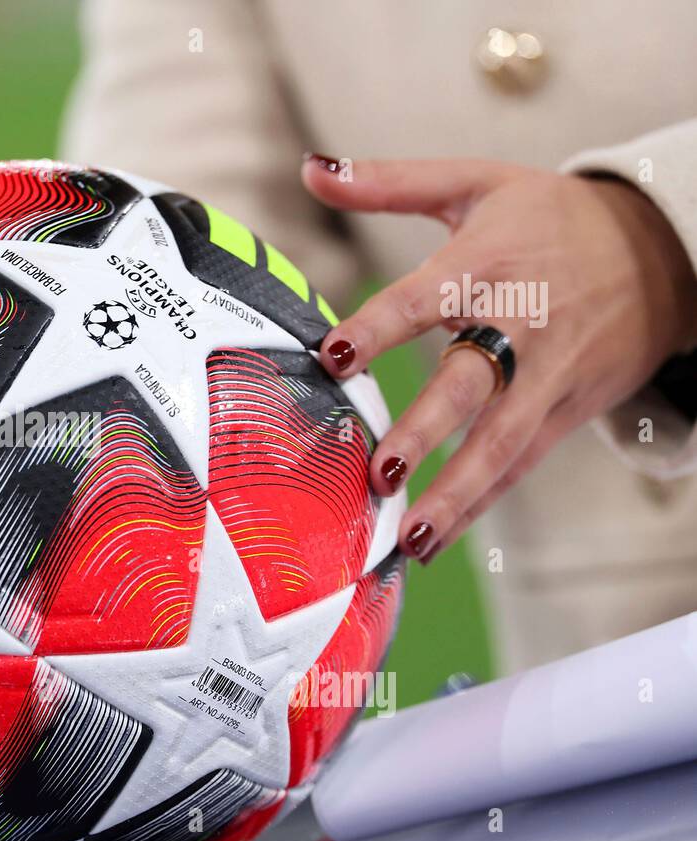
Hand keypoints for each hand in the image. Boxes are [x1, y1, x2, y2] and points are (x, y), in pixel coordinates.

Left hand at [302, 155, 696, 562]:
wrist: (661, 249)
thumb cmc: (551, 217)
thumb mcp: (475, 183)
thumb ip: (388, 183)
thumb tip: (312, 169)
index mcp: (485, 265)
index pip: (424, 299)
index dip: (379, 326)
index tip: (334, 355)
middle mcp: (517, 325)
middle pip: (470, 383)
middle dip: (427, 428)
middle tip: (381, 469)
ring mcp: (546, 375)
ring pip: (501, 441)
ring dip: (457, 492)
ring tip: (411, 534)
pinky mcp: (564, 409)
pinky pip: (519, 462)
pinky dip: (479, 502)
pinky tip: (435, 538)